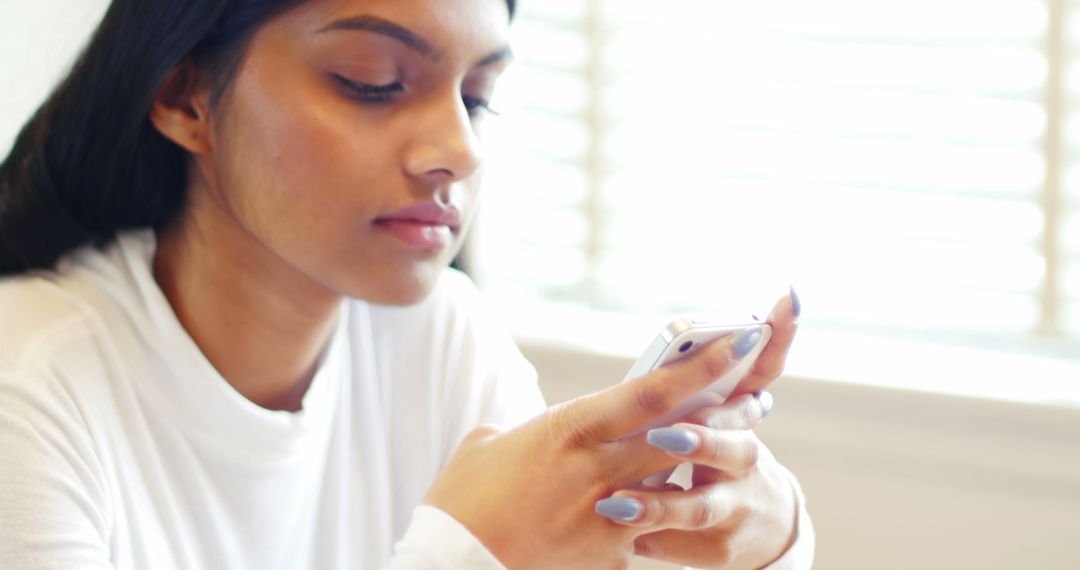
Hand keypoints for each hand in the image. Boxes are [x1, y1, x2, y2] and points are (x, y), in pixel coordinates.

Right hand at [424, 291, 799, 569]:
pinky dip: (663, 514)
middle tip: (755, 398)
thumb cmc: (464, 499)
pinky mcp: (611, 555)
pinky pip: (651, 530)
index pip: (651, 392)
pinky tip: (673, 508)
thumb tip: (537, 427)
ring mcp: (609, 515)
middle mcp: (598, 469)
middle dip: (724, 414)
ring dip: (706, 464)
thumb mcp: (489, 444)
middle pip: (681, 435)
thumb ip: (528, 427)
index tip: (737, 345)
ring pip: (679, 482)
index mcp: (569, 429)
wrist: (455, 565)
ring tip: (730, 450)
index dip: (701, 367)